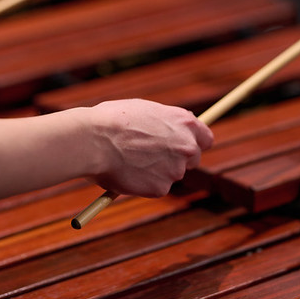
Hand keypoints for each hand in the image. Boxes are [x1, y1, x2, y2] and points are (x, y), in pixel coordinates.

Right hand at [82, 99, 213, 196]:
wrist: (93, 140)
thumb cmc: (111, 120)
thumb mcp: (144, 110)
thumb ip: (163, 122)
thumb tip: (167, 130)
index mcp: (185, 123)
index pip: (205, 138)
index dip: (195, 143)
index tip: (186, 147)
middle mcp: (187, 146)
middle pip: (193, 159)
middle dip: (177, 160)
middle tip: (155, 159)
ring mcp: (176, 169)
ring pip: (170, 174)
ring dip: (156, 171)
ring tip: (129, 160)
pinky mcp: (161, 188)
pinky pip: (155, 187)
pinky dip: (143, 184)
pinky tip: (126, 172)